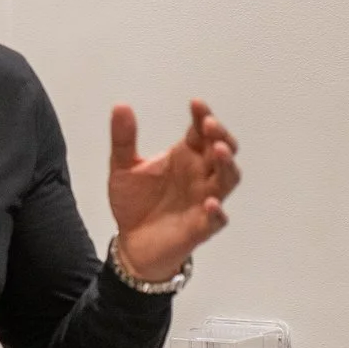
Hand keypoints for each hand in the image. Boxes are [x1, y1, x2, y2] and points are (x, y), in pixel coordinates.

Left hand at [110, 101, 240, 281]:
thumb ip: (123, 139)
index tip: (196, 104)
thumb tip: (120, 106)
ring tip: (219, 151)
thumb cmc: (135, 203)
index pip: (201, 131)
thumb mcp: (123, 167)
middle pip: (222, 151)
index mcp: (186, 156)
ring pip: (228, 180)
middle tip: (209, 124)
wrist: (131, 243)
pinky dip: (217, 211)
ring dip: (227, 165)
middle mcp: (200, 175)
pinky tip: (211, 202)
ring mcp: (203, 200)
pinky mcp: (200, 227)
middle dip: (220, 136)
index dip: (203, 116)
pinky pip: (216, 219)